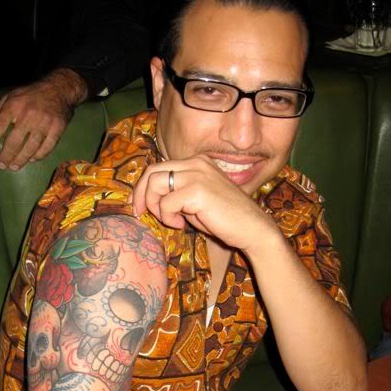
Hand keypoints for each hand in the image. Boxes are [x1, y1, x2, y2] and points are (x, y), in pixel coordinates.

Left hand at [0, 69, 88, 169]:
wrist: (59, 89)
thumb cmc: (31, 95)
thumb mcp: (11, 97)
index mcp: (15, 104)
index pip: (0, 124)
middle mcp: (29, 114)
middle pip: (15, 140)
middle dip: (7, 155)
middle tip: (1, 165)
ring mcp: (44, 122)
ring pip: (31, 146)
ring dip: (21, 159)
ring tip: (14, 167)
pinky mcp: (57, 128)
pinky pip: (47, 146)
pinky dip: (39, 155)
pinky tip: (32, 159)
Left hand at [132, 155, 275, 254]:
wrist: (252, 229)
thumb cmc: (224, 219)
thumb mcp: (195, 201)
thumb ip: (176, 194)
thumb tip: (148, 197)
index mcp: (196, 162)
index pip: (157, 167)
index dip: (142, 188)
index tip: (138, 207)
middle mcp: (196, 163)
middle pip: (151, 172)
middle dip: (141, 195)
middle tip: (142, 214)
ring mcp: (197, 174)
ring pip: (155, 184)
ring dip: (156, 207)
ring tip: (172, 220)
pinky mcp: (198, 190)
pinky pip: (167, 203)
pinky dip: (168, 217)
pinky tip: (183, 224)